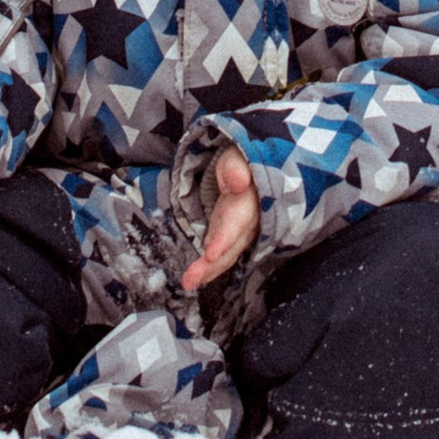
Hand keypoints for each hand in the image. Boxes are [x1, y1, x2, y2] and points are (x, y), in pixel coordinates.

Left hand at [181, 149, 258, 295]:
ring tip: (188, 282)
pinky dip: (209, 268)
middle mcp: (248, 220)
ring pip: (226, 254)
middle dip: (212, 264)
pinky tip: (194, 279)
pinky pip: (221, 254)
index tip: (211, 254)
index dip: (225, 238)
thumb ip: (237, 167)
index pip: (238, 221)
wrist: (249, 164)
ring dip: (208, 270)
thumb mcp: (239, 156)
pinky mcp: (230, 235)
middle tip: (191, 279)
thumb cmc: (241, 159)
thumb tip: (238, 180)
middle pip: (231, 245)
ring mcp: (239, 230)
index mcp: (250, 199)